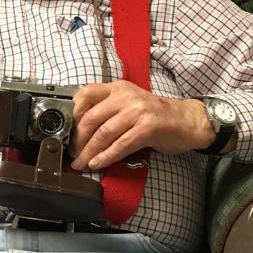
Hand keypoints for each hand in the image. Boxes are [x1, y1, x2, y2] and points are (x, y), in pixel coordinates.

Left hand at [69, 81, 213, 170]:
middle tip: (71, 154)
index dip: (71, 114)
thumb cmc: (155, 116)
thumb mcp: (129, 104)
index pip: (85, 94)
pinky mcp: (147, 128)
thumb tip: (78, 130)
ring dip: (88, 152)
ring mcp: (137, 111)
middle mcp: (126, 96)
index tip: (65, 132)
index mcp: (117, 88)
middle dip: (77, 140)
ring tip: (81, 163)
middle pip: (91, 118)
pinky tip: (97, 164)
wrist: (188, 121)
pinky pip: (120, 145)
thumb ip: (107, 110)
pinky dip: (106, 157)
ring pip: (104, 133)